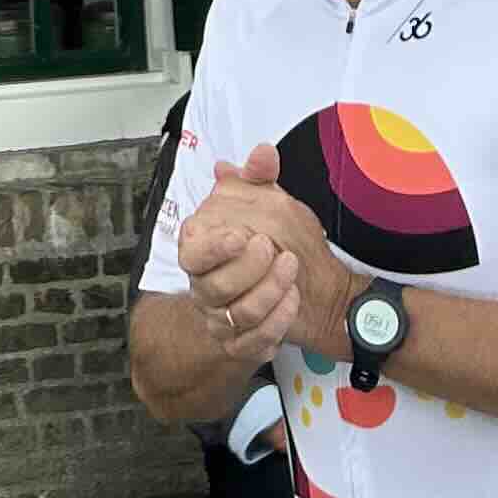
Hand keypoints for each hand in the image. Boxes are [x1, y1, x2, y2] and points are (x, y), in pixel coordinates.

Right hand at [177, 144, 357, 367]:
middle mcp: (204, 286)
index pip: (191, 253)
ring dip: (270, 291)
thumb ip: (261, 178)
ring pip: (238, 315)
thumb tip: (263, 153)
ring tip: (292, 269)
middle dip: (250, 269)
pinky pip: (253, 344)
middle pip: (214, 287)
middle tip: (277, 250)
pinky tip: (293, 299)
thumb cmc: (277, 237)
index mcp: (201, 249)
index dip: (214, 248)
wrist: (306, 281)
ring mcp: (220, 317)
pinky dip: (277, 322)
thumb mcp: (270, 201)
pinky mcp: (239, 344)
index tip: (242, 236)